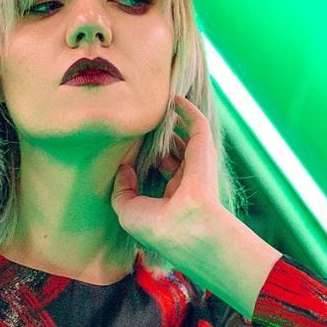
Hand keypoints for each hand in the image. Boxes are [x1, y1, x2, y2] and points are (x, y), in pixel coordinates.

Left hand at [110, 94, 226, 263]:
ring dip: (174, 123)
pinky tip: (175, 98)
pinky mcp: (204, 150)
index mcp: (171, 198)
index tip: (131, 148)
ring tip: (159, 107)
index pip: (160, 173)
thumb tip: (124, 168)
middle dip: (161, 140)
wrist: (187, 228)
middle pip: (173, 153)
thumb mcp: (127, 210)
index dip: (146, 160)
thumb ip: (122, 189)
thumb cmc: (157, 226)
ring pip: (185, 138)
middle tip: (145, 124)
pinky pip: (197, 124)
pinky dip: (188, 110)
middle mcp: (186, 181)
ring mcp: (196, 166)